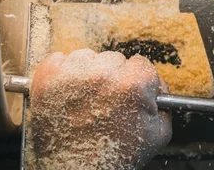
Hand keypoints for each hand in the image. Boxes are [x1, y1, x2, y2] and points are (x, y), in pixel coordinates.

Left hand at [30, 49, 171, 168]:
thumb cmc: (115, 156)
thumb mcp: (157, 134)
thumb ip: (164, 104)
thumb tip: (158, 85)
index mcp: (132, 84)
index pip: (140, 63)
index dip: (135, 81)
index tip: (127, 94)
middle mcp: (102, 74)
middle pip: (113, 59)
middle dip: (113, 77)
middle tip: (106, 102)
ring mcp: (73, 73)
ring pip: (88, 57)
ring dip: (88, 72)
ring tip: (85, 99)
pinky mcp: (48, 76)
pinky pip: (60, 59)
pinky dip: (63, 72)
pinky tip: (68, 92)